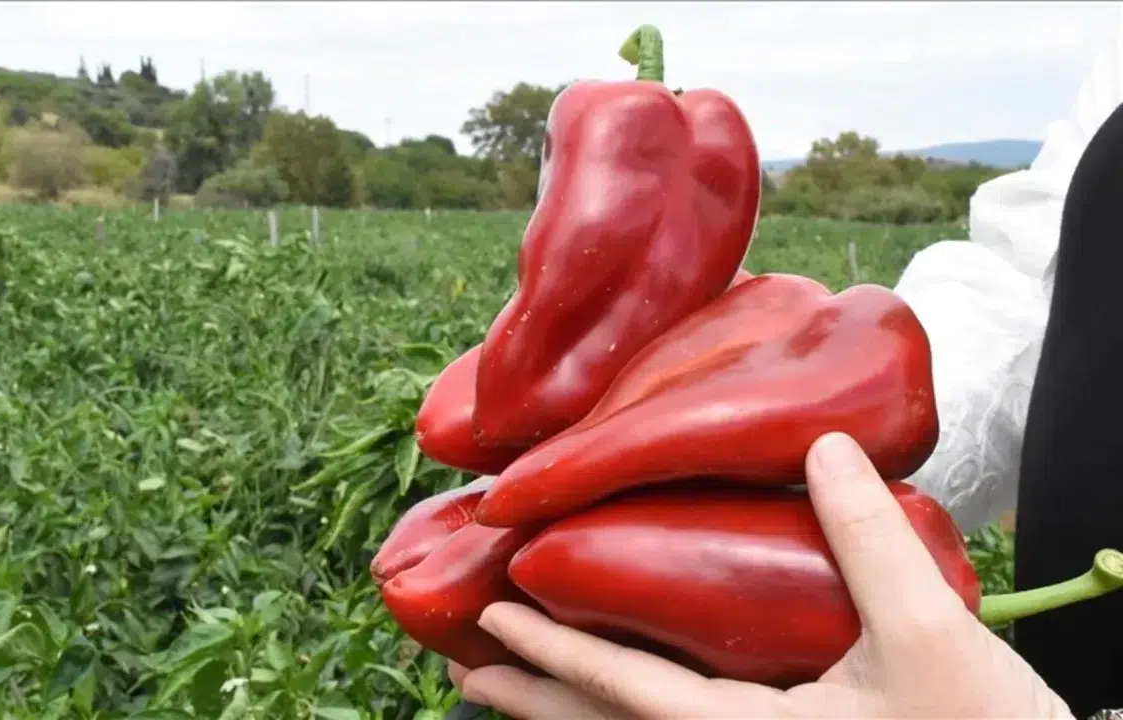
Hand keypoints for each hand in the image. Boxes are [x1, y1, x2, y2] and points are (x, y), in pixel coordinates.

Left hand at [448, 432, 1071, 718]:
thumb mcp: (927, 637)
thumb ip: (869, 539)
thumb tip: (823, 448)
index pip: (622, 691)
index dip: (550, 652)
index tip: (489, 617)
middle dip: (533, 701)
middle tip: (464, 670)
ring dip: (570, 714)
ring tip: (510, 688)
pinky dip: (627, 716)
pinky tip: (618, 697)